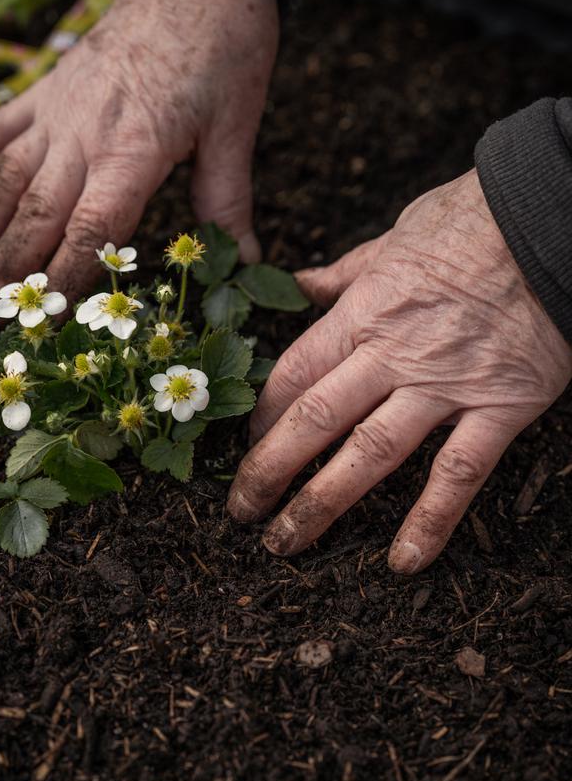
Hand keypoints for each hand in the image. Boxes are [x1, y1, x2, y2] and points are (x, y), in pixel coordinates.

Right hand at [0, 0, 277, 328]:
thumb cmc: (224, 50)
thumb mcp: (235, 128)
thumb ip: (229, 198)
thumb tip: (249, 261)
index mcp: (134, 150)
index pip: (90, 231)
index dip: (65, 280)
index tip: (45, 321)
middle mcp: (84, 133)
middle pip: (35, 216)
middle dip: (8, 275)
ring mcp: (57, 110)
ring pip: (2, 181)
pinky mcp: (47, 89)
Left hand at [228, 169, 571, 573]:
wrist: (547, 218)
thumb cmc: (469, 223)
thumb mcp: (392, 238)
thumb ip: (342, 273)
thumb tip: (302, 283)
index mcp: (361, 313)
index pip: (293, 377)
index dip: (261, 419)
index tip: (244, 447)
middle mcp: (392, 354)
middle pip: (314, 421)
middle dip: (269, 472)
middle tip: (240, 512)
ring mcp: (444, 385)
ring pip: (369, 455)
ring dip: (321, 505)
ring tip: (286, 544)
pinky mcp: (499, 407)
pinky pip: (459, 474)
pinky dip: (430, 521)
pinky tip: (403, 562)